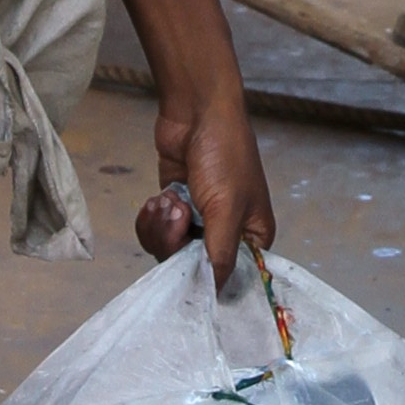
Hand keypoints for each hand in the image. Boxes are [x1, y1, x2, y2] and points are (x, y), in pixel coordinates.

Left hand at [143, 88, 273, 277]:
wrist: (195, 112)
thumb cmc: (225, 154)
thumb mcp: (226, 208)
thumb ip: (220, 254)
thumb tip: (215, 292)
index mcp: (252, 235)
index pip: (232, 276)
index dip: (207, 279)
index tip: (187, 272)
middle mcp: (226, 231)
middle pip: (193, 266)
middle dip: (176, 242)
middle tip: (179, 215)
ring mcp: (197, 219)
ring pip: (169, 250)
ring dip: (162, 226)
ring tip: (170, 199)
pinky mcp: (174, 206)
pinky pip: (155, 231)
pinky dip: (152, 217)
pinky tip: (158, 197)